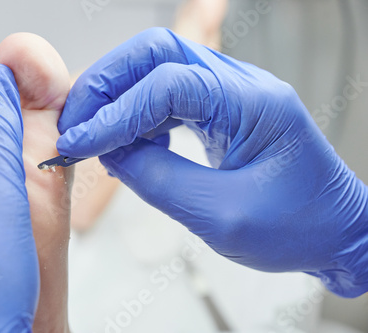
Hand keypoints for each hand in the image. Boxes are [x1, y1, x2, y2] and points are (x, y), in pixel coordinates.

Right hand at [56, 28, 367, 296]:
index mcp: (252, 103)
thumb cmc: (296, 227)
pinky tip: (127, 142)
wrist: (332, 232)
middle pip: (156, 52)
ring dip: (118, 96)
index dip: (114, 113)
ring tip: (95, 135)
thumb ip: (156, 178)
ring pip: (157, 68)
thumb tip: (108, 153)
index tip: (79, 142)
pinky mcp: (220, 110)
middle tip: (77, 122)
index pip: (165, 85)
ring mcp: (229, 93)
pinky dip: (137, 114)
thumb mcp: (219, 214)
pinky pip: (168, 95)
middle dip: (107, 83)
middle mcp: (240, 85)